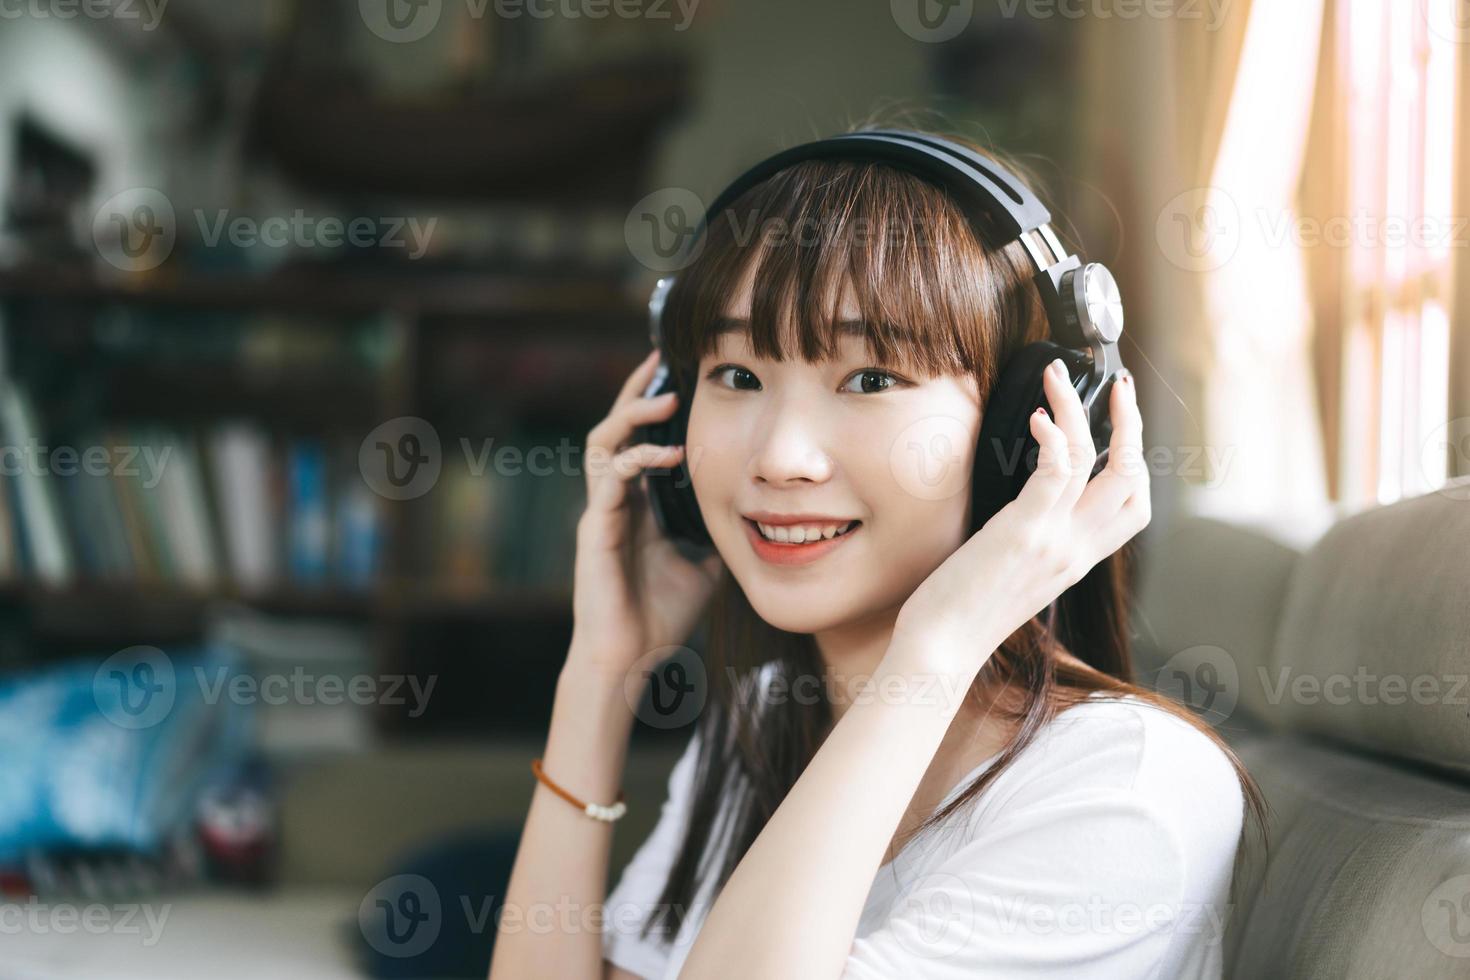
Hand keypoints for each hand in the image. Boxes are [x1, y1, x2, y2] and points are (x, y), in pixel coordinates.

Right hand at [569, 351, 724, 675]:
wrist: (629, 660)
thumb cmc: (660, 618)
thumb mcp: (706, 568)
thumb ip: (720, 538)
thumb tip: (757, 522)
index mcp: (638, 505)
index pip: (641, 439)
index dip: (654, 406)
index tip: (680, 376)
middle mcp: (615, 500)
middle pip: (616, 427)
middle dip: (637, 391)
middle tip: (662, 359)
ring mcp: (602, 511)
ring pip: (603, 442)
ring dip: (632, 414)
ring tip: (664, 398)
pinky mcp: (594, 528)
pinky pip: (609, 479)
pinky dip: (636, 459)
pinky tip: (666, 456)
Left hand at [894, 359, 1149, 674]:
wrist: (942, 648)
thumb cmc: (962, 611)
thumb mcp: (1014, 574)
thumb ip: (1033, 541)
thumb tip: (1023, 509)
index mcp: (1077, 559)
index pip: (1135, 507)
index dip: (1136, 460)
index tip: (1121, 424)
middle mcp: (1077, 549)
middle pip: (1133, 477)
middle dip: (1131, 424)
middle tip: (1119, 386)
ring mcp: (1055, 540)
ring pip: (1094, 460)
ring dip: (1080, 409)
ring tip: (1057, 376)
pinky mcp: (1024, 532)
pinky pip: (1058, 472)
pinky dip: (1055, 436)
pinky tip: (1039, 415)